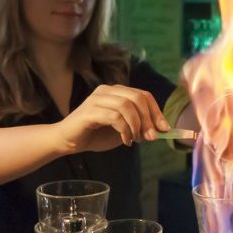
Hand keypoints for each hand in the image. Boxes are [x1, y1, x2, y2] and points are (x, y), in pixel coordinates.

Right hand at [53, 84, 169, 152]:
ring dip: (136, 125)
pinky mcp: (89, 110)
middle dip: (149, 119)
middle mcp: (107, 91)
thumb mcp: (124, 130)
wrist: (68, 141)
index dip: (157, 112)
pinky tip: (125, 141)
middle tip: (151, 137)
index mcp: (116, 92)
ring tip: (135, 140)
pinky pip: (115, 117)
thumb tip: (160, 129)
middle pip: (137, 98)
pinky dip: (124, 130)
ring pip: (127, 106)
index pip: (143, 95)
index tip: (164, 129)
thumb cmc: (95, 134)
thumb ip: (139, 127)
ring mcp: (97, 98)